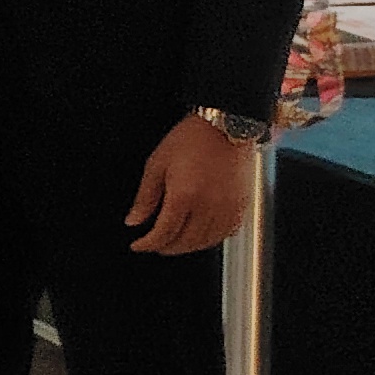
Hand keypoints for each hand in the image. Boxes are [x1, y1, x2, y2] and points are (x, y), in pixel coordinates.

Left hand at [126, 115, 256, 255]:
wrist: (225, 126)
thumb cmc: (191, 139)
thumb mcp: (156, 164)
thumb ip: (145, 197)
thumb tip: (133, 220)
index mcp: (184, 196)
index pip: (163, 233)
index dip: (148, 244)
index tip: (138, 245)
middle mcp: (208, 206)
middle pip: (185, 242)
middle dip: (166, 248)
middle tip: (154, 245)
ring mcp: (227, 208)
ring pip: (206, 242)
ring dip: (187, 247)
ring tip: (173, 243)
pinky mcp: (241, 206)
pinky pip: (226, 233)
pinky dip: (210, 240)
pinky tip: (199, 236)